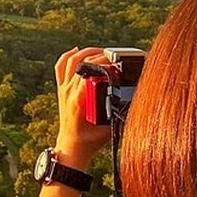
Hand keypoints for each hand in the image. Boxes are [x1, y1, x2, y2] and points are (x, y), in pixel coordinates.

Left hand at [52, 47, 111, 170]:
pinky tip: (78, 50)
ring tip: (101, 52)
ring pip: (70, 60)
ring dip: (86, 51)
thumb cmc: (90, 140)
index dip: (105, 64)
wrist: (71, 146)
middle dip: (100, 56)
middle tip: (114, 57)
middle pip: (82, 62)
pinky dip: (68, 55)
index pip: (91, 71)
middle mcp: (69, 90)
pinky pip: (60, 66)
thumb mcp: (109, 127)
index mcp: (79, 99)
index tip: (118, 64)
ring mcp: (63, 88)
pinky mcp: (61, 88)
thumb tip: (136, 100)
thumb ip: (120, 113)